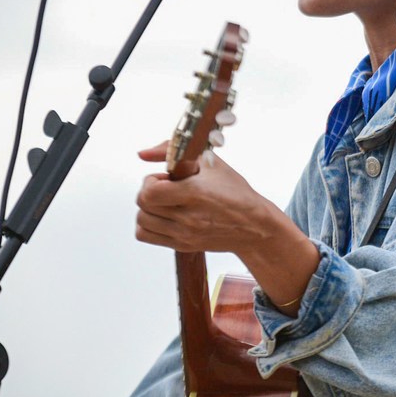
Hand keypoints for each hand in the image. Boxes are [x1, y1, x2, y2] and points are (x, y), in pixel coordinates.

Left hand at [135, 141, 276, 255]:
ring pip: (141, 222)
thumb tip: (143, 153)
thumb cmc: (235, 192)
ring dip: (148, 209)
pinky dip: (149, 225)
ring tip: (165, 203)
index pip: (149, 193)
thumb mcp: (210, 162)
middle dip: (149, 192)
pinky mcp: (182, 245)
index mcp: (195, 193)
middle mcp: (188, 217)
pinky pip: (146, 236)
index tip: (163, 178)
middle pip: (143, 206)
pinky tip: (164, 216)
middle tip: (165, 189)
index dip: (150, 182)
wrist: (253, 225)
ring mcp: (184, 234)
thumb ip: (173, 151)